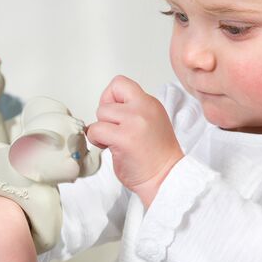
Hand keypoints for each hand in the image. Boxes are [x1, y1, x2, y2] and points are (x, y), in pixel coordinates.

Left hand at [85, 75, 184, 205]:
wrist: (166, 178)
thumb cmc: (156, 158)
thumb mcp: (149, 122)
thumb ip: (132, 111)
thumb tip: (108, 109)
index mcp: (150, 103)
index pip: (120, 83)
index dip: (110, 97)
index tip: (114, 115)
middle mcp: (143, 108)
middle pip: (107, 98)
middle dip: (105, 116)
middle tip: (114, 131)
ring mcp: (134, 121)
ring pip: (101, 113)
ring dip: (101, 129)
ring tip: (113, 141)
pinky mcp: (124, 138)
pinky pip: (96, 130)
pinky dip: (96, 139)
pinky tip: (108, 148)